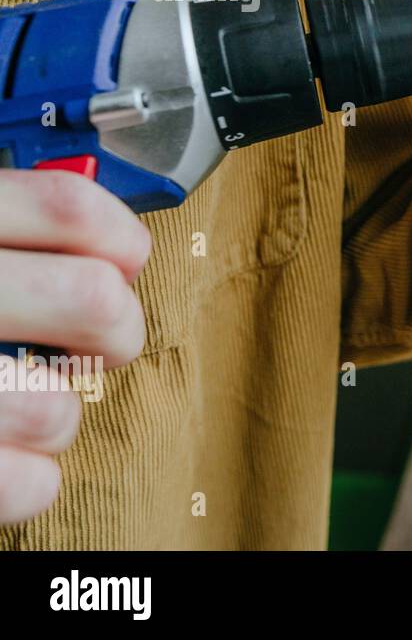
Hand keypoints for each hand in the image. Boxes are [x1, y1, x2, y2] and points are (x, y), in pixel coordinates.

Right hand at [0, 170, 149, 523]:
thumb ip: (12, 230)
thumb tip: (114, 250)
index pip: (68, 203)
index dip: (119, 238)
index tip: (124, 261)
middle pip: (93, 301)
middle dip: (114, 332)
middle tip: (97, 342)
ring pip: (56, 409)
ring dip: (54, 416)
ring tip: (23, 404)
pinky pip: (25, 486)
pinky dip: (28, 483)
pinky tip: (7, 459)